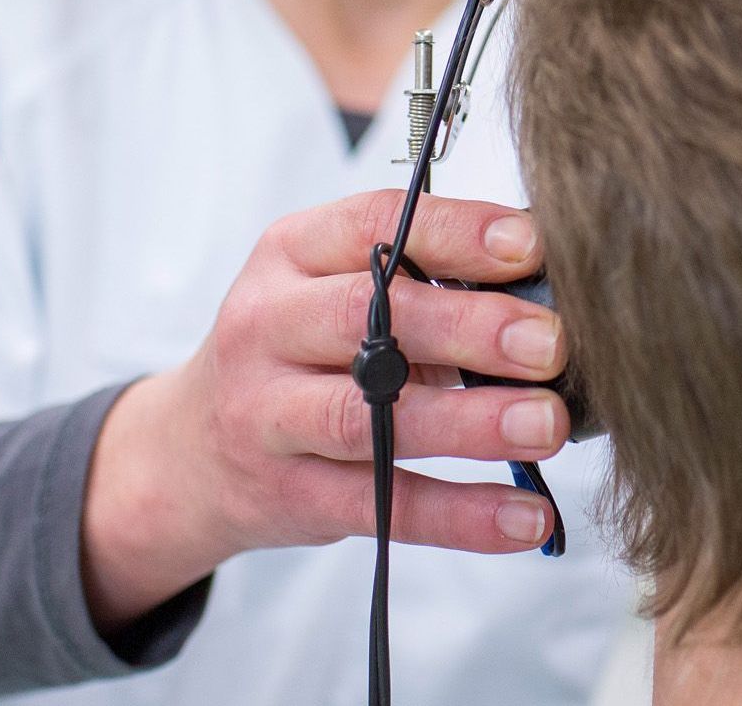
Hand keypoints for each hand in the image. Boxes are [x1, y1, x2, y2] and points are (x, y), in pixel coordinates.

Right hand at [80, 190, 569, 629]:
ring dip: (468, 423)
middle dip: (468, 328)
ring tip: (547, 424)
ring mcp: (268, 416)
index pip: (372, 226)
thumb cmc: (298, 351)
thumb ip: (420, 280)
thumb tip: (548, 290)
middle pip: (365, 319)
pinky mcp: (291, 496)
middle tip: (550, 343)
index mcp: (289, 253)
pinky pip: (382, 506)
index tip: (532, 247)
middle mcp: (267, 327)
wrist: (191, 451)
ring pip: (369, 419)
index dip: (456, 233)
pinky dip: (461, 515)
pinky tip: (525, 513)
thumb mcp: (330, 288)